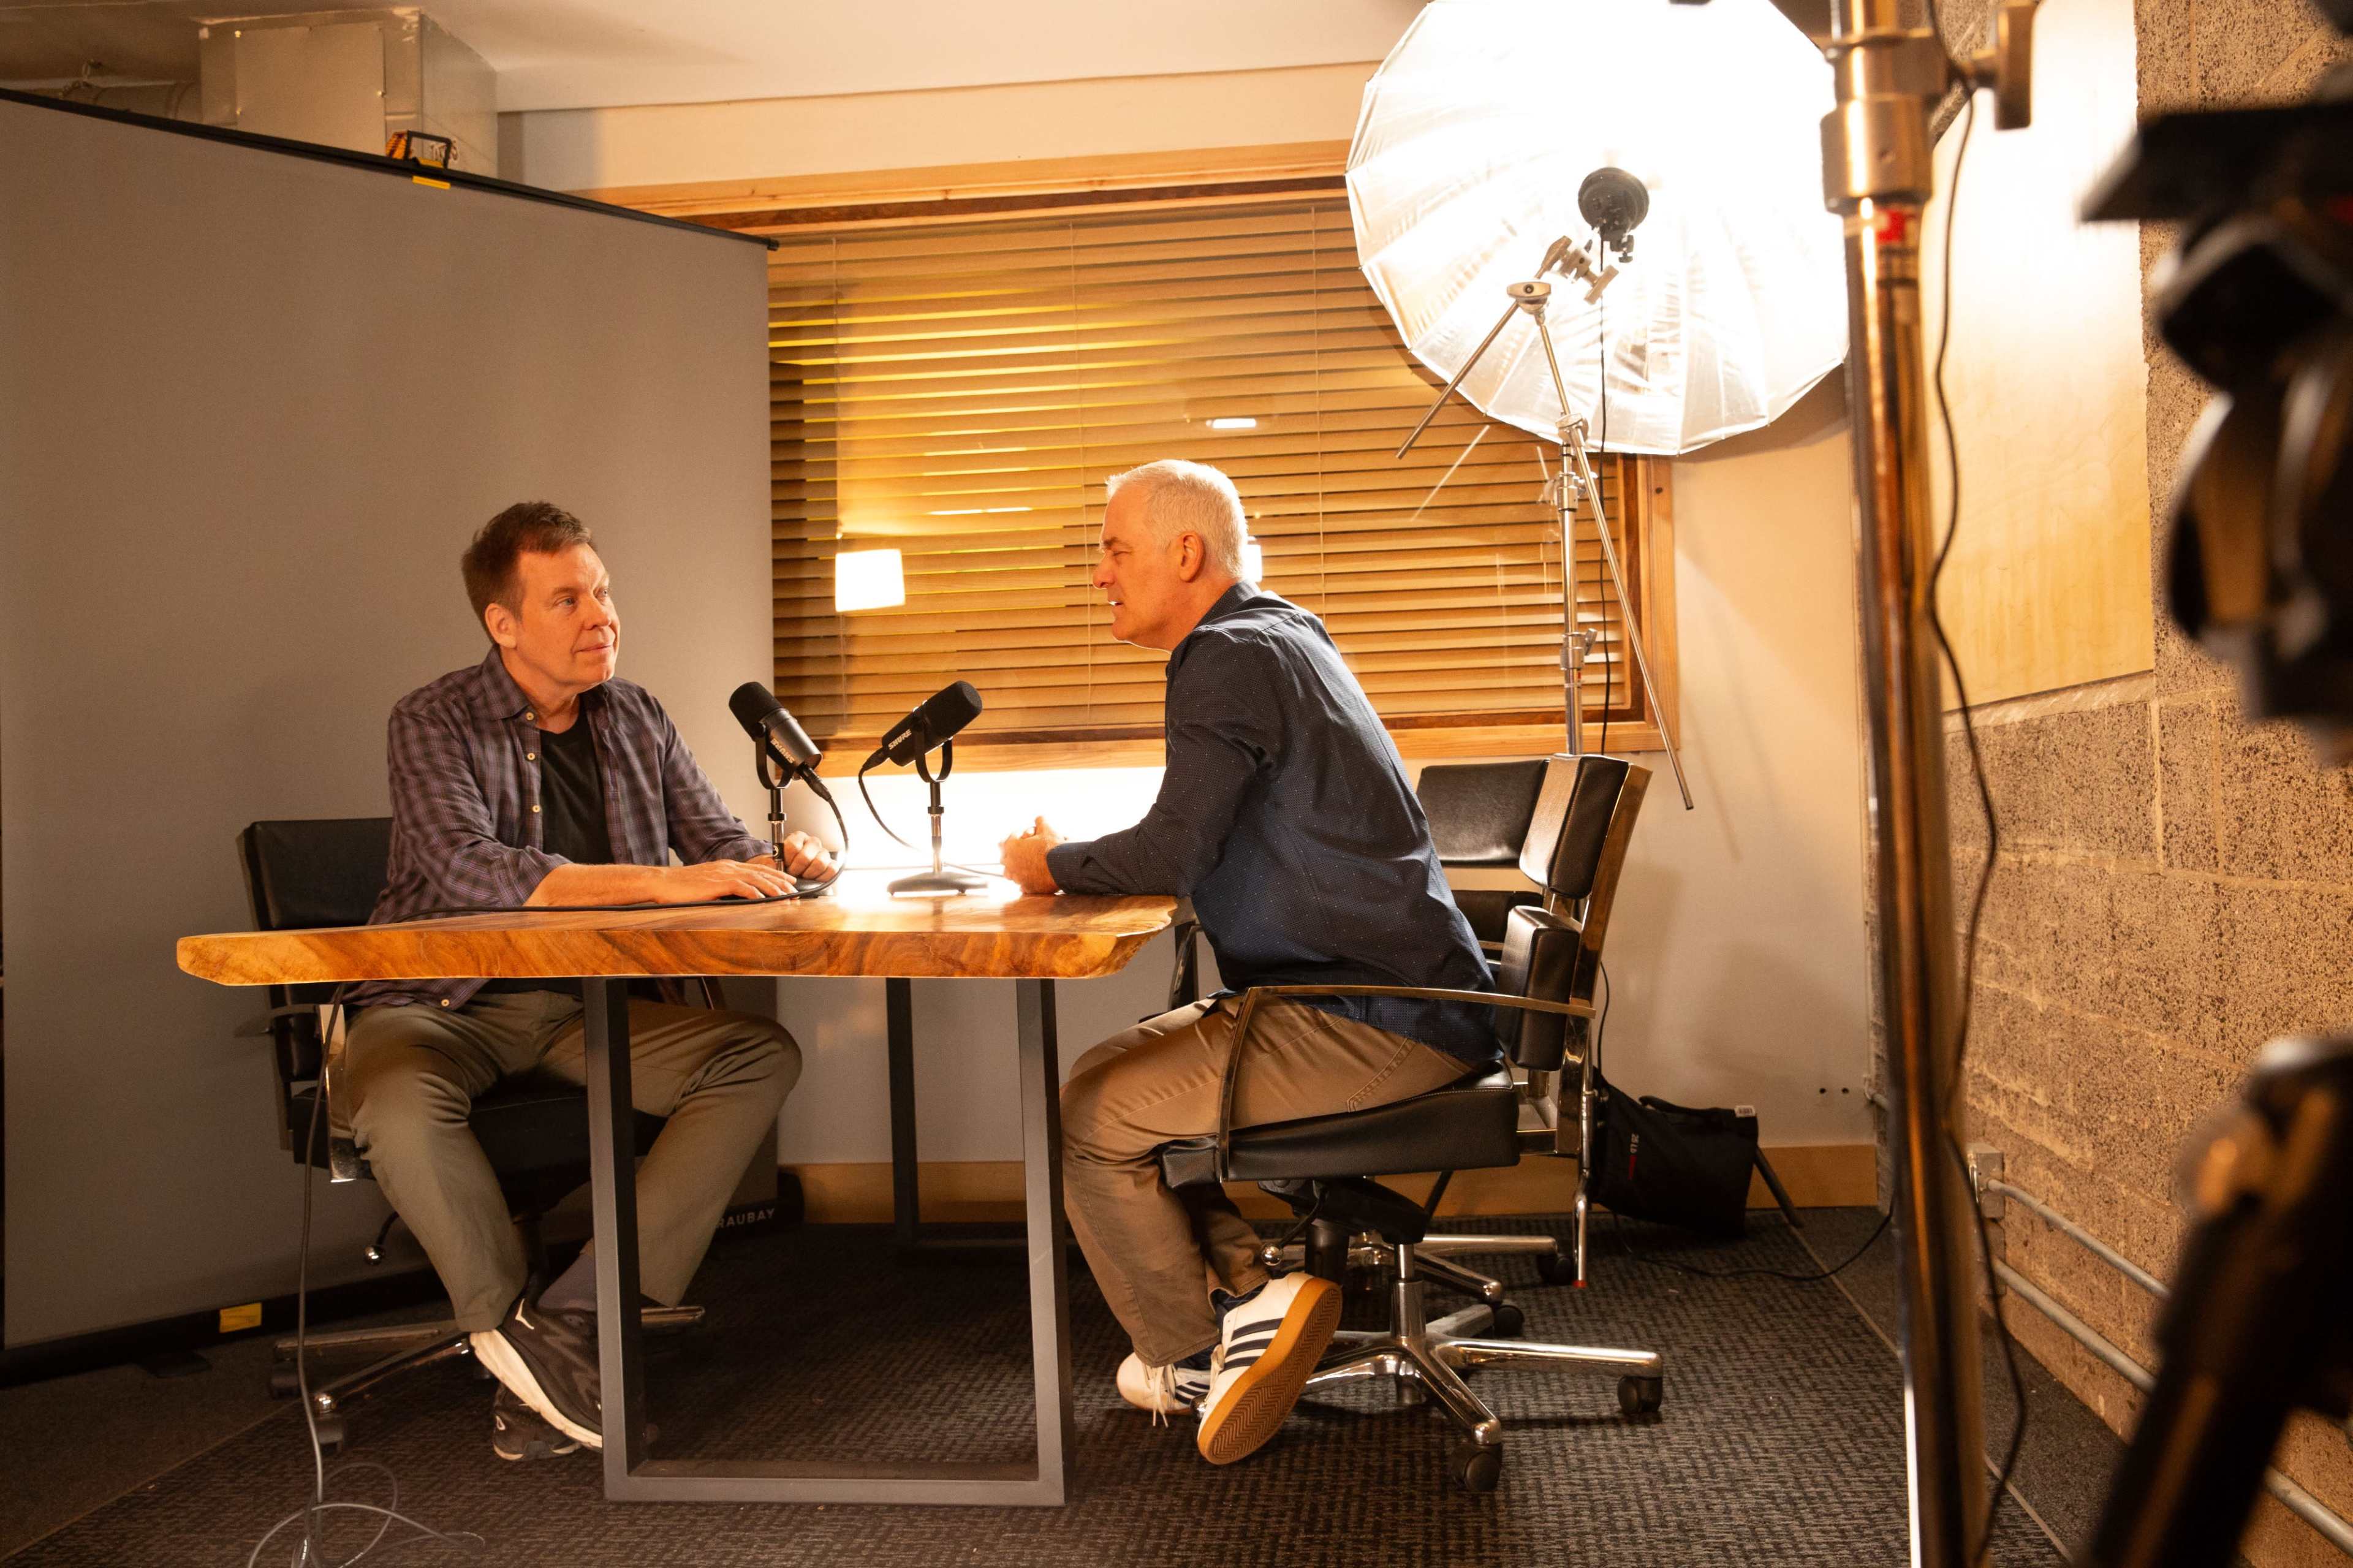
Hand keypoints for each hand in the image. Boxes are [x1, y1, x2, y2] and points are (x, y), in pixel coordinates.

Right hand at [658, 859, 800, 902]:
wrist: (662, 883)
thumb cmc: (681, 887)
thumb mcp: (707, 884)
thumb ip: (724, 887)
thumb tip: (738, 896)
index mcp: (726, 867)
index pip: (757, 869)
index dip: (775, 875)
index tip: (788, 882)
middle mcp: (727, 867)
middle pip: (761, 873)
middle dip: (780, 882)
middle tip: (795, 891)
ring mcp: (722, 874)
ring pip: (755, 879)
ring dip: (773, 888)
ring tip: (786, 896)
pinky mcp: (716, 883)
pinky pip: (740, 887)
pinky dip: (754, 893)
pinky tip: (764, 899)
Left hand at [755, 832, 836, 879]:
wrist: (794, 875)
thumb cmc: (785, 867)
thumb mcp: (774, 862)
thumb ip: (772, 862)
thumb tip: (773, 865)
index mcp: (798, 837)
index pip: (793, 846)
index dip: (788, 860)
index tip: (785, 865)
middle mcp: (812, 842)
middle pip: (805, 857)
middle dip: (797, 870)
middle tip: (794, 874)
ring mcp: (824, 852)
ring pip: (819, 863)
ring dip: (809, 874)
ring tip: (804, 876)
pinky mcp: (832, 863)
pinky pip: (831, 870)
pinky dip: (822, 878)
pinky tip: (815, 879)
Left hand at [997, 816, 1062, 895]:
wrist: (1064, 865)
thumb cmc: (1054, 847)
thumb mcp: (1047, 829)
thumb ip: (1040, 822)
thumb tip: (1039, 818)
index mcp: (1011, 847)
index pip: (1005, 842)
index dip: (1014, 838)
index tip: (1020, 838)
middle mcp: (1010, 863)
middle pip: (1004, 858)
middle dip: (1011, 855)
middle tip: (1018, 852)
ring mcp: (1017, 876)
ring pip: (1010, 874)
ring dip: (1015, 869)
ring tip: (1022, 867)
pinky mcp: (1027, 887)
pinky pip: (1021, 885)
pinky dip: (1024, 882)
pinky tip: (1030, 879)